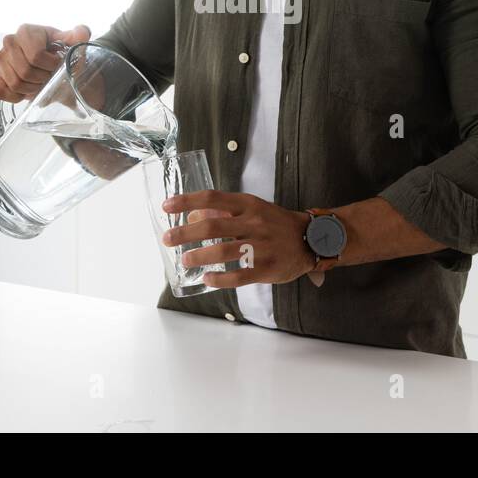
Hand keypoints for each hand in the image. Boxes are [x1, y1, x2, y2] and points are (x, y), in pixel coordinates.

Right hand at [0, 23, 89, 102]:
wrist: (49, 67)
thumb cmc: (59, 53)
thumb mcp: (71, 44)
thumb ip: (79, 35)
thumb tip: (82, 32)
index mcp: (26, 31)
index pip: (36, 56)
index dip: (50, 66)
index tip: (57, 66)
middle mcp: (9, 42)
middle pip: (25, 71)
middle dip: (42, 79)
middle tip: (49, 77)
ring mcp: (0, 59)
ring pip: (15, 83)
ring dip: (32, 88)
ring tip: (40, 83)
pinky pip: (2, 92)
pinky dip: (17, 96)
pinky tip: (27, 89)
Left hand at [161, 191, 313, 286]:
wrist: (311, 239)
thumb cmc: (275, 223)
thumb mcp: (253, 208)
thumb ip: (224, 211)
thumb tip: (192, 216)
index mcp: (248, 205)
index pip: (211, 198)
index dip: (186, 201)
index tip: (166, 206)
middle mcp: (253, 223)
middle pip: (212, 226)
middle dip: (185, 233)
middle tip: (167, 238)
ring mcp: (260, 246)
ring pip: (222, 252)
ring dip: (199, 257)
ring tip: (185, 260)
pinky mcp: (266, 268)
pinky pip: (238, 276)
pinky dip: (219, 279)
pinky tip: (207, 279)